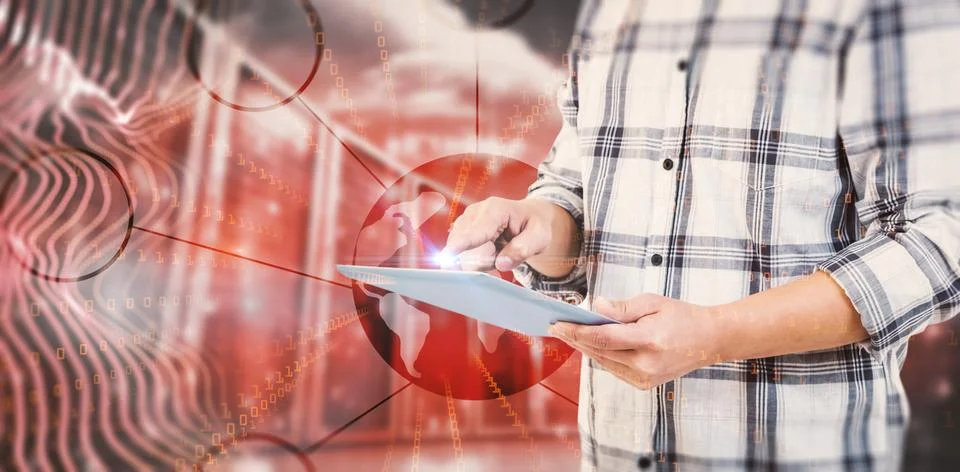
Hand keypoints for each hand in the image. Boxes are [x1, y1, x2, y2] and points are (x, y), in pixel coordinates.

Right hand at [442, 197, 559, 271]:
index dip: (463, 244)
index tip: (447, 255)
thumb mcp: (539, 237)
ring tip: (500, 253)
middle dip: (483, 262)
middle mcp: (474, 213)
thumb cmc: (534, 225)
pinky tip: (490, 255)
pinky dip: (475, 262)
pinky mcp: (459, 232)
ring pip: (461, 255)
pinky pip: (460, 256)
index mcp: (495, 209)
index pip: (476, 231)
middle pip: (466, 248)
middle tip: (506, 257)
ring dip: (480, 263)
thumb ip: (523, 249)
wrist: (528, 217)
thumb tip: (501, 263)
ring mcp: (464, 222)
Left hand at [548, 294, 724, 389]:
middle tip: (555, 325)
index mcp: (649, 340)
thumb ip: (622, 308)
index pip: (602, 338)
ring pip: (603, 361)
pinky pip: (613, 368)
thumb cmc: (682, 316)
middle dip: (575, 338)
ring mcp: (644, 378)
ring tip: (567, 332)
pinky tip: (589, 343)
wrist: (709, 340)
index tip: (557, 323)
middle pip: (599, 351)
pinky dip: (601, 355)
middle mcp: (645, 364)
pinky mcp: (643, 384)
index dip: (576, 331)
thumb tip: (596, 307)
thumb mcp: (653, 302)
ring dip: (585, 347)